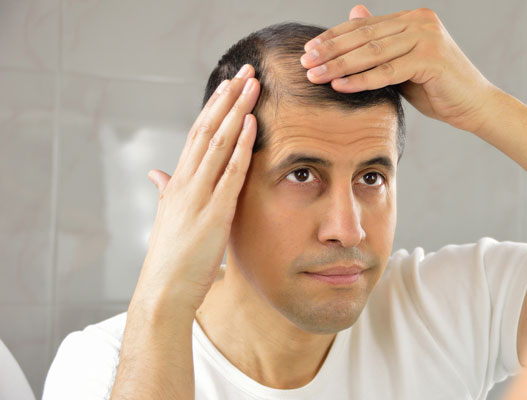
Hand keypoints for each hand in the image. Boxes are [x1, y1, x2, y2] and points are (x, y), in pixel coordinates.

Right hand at [132, 64, 259, 316]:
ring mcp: (198, 195)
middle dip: (228, 98)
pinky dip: (241, 146)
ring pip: (218, 142)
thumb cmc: (171, 260)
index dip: (215, 107)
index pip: (198, 134)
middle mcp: (186, 182)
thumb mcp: (168, 218)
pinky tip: (251, 124)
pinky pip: (229, 172)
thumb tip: (155, 172)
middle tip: (246, 71)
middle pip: (207, 128)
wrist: (163, 292)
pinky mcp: (212, 212)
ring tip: (252, 85)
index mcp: (178, 183)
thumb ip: (165, 191)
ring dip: (237, 110)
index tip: (230, 84)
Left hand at [300, 5, 497, 132]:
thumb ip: (380, 45)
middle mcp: (420, 22)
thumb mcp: (403, 64)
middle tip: (305, 63)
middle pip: (364, 36)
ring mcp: (427, 38)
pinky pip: (387, 71)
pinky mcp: (431, 59)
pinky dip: (361, 79)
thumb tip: (353, 15)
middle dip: (331, 51)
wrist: (475, 106)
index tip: (309, 50)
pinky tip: (339, 86)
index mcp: (413, 18)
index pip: (364, 26)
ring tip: (315, 76)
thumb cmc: (438, 89)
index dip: (334, 37)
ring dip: (339, 65)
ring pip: (372, 52)